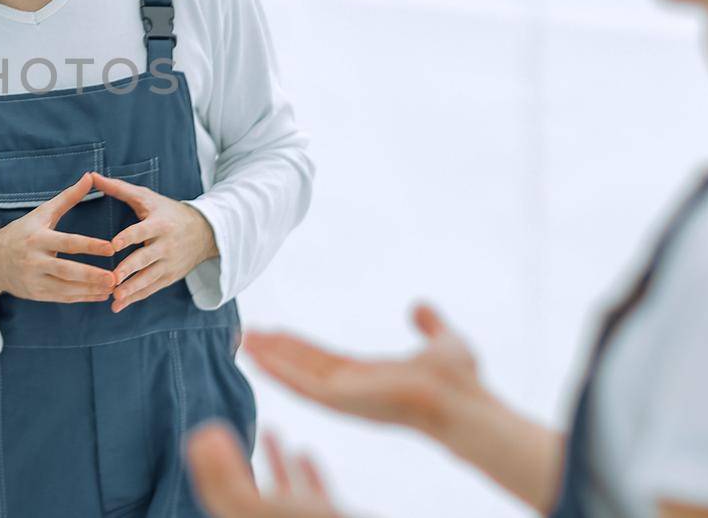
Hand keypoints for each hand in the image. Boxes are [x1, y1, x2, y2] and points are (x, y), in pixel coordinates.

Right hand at [0, 172, 116, 309]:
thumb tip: (90, 176)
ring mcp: (34, 280)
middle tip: (114, 277)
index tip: (111, 247)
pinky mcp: (36, 294)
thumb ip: (68, 197)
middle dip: (91, 275)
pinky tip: (101, 295)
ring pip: (66, 288)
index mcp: (37, 238)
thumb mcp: (42, 213)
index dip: (89, 245)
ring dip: (91, 290)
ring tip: (113, 288)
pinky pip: (62, 298)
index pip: (67, 242)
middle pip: (66, 270)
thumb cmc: (22, 232)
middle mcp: (34, 260)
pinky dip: (82, 297)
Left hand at [97, 173, 216, 311]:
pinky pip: (151, 289)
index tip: (113, 245)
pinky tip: (117, 305)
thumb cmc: (167, 211)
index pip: (142, 231)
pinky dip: (135, 297)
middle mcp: (166, 245)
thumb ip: (118, 189)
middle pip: (146, 258)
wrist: (204, 232)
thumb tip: (91, 176)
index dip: (128, 237)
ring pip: (149, 278)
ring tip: (114, 297)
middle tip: (112, 279)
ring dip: (131, 289)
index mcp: (159, 224)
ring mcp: (169, 263)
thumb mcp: (147, 197)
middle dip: (129, 269)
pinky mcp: (169, 277)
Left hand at [187, 423, 343, 517]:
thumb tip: (202, 440)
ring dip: (274, 459)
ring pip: (283, 491)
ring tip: (268, 428)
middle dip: (234, 462)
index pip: (219, 497)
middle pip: (245, 493)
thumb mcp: (256, 508)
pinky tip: (304, 452)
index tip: (201, 432)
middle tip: (223, 428)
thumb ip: (227, 478)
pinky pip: (314, 496)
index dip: (206, 466)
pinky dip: (307, 473)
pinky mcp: (328, 517)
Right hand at [243, 304, 482, 436]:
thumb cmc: (461, 382)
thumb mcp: (444, 340)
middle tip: (245, 332)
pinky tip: (256, 357)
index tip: (273, 331)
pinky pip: (301, 386)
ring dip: (269, 358)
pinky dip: (277, 371)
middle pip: (303, 366)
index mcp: (369, 377)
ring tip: (242, 340)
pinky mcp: (342, 401)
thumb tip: (420, 305)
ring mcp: (345, 397)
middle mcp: (352, 390)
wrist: (464, 401)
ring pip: (296, 375)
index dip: (296, 346)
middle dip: (274, 350)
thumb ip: (430, 325)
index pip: (323, 359)